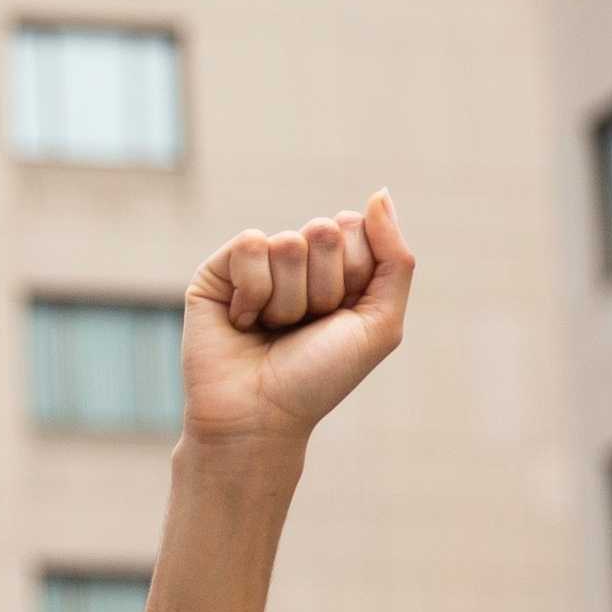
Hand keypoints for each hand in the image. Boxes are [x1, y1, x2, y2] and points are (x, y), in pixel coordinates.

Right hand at [181, 194, 412, 450]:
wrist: (259, 417)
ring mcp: (256, 265)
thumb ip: (395, 257)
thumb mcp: (381, 323)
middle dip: (321, 288)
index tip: (336, 319)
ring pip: (289, 242)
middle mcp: (298, 262)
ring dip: (286, 300)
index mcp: (337, 268)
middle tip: (302, 327)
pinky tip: (242, 321)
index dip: (353, 277)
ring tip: (271, 330)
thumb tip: (379, 194)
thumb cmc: (318, 378)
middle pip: (326, 231)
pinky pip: (251, 245)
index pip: (357, 229)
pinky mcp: (216, 271)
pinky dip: (254, 292)